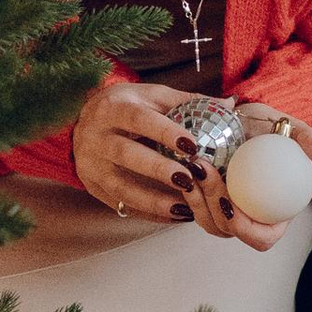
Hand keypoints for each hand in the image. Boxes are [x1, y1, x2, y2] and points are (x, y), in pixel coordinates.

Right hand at [70, 81, 203, 224]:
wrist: (83, 122)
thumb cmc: (126, 107)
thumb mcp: (151, 96)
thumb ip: (187, 101)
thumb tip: (229, 104)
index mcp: (111, 107)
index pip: (137, 119)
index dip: (164, 131)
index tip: (192, 144)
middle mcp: (94, 136)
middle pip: (125, 154)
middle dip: (157, 169)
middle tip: (188, 179)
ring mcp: (89, 164)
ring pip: (119, 186)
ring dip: (153, 199)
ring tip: (184, 207)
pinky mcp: (91, 186)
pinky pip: (120, 204)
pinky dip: (147, 212)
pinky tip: (172, 215)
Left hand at [181, 107, 311, 253]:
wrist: (240, 119)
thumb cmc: (266, 126)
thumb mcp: (285, 124)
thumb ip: (304, 135)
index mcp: (275, 215)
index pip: (263, 238)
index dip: (245, 229)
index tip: (230, 203)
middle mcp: (250, 219)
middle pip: (228, 231)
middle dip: (211, 209)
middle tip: (203, 172)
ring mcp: (226, 214)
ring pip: (208, 223)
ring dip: (196, 199)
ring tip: (192, 167)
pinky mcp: (205, 204)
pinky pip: (194, 209)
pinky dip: (187, 192)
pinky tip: (184, 168)